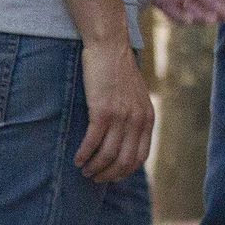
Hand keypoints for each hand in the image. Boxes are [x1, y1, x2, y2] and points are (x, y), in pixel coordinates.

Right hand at [75, 40, 154, 182]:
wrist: (109, 47)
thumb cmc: (118, 71)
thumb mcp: (136, 96)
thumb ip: (135, 117)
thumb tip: (125, 140)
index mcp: (147, 118)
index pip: (140, 157)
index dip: (124, 171)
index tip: (111, 175)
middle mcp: (137, 120)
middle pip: (124, 161)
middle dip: (108, 174)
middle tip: (94, 177)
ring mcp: (120, 117)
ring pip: (107, 156)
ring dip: (94, 167)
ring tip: (84, 169)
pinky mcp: (102, 111)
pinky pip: (92, 143)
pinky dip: (83, 155)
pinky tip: (77, 158)